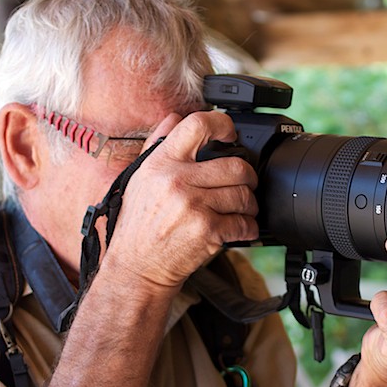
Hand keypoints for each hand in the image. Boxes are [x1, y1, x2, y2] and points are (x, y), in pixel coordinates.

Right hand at [100, 111, 258, 291]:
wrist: (136, 268)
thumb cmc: (138, 225)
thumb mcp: (139, 179)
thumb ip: (157, 145)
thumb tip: (174, 119)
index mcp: (161, 163)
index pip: (196, 125)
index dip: (221, 124)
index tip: (229, 133)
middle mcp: (177, 181)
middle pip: (236, 165)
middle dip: (248, 176)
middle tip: (245, 183)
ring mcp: (193, 206)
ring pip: (244, 194)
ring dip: (249, 204)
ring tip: (242, 209)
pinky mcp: (208, 231)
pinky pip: (244, 223)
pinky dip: (248, 227)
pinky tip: (240, 228)